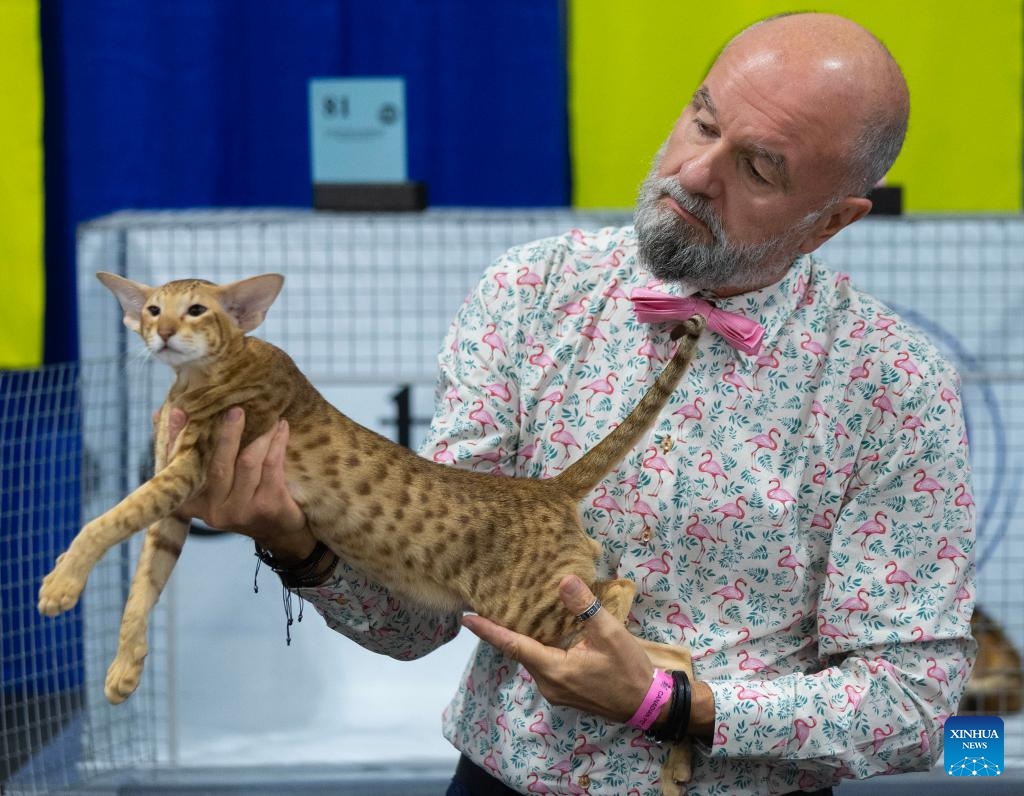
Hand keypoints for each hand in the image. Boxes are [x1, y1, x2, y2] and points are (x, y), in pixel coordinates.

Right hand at [165, 406, 314, 562]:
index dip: (174, 439)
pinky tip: (282, 428)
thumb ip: (194, 454)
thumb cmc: (242, 499)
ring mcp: (241, 511)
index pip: (178, 468)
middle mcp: (214, 511)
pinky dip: (277, 442)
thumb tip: (166, 414)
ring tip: (269, 416)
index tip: (176, 412)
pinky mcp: (267, 506)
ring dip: (260, 435)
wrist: (279, 531)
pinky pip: (272, 465)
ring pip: (248, 462)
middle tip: (235, 410)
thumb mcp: (215, 484)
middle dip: (227, 434)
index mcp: (192, 503)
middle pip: (218, 465)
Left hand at [461, 575, 658, 723]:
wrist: (649, 705)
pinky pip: (543, 666)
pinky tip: (541, 633)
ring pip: (532, 659)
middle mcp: (548, 684)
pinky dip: (537, 648)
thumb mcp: (610, 633)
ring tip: (511, 615)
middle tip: (487, 606)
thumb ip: (585, 606)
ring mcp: (556, 691)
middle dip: (503, 631)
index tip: (466, 619)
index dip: (489, 631)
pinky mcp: (565, 692)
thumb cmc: (629, 670)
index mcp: (554, 669)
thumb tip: (564, 580)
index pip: (513, 646)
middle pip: (519, 652)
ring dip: (522, 640)